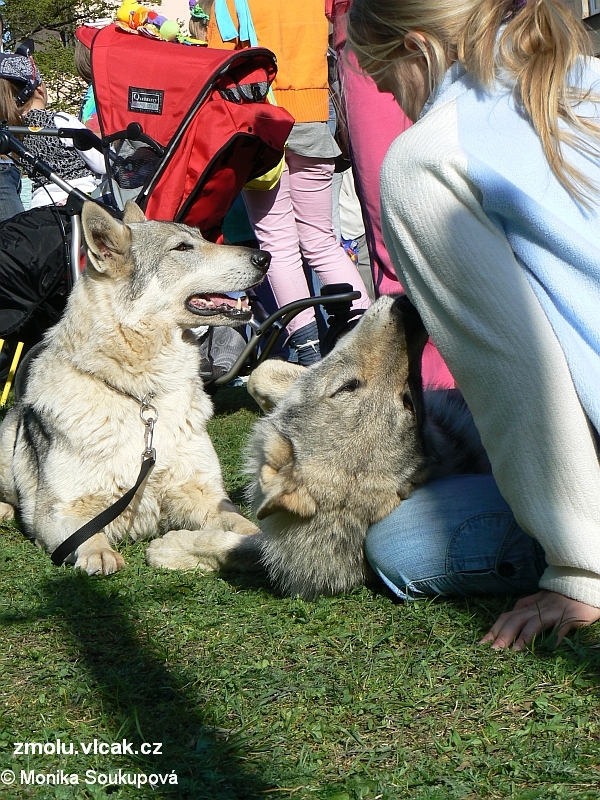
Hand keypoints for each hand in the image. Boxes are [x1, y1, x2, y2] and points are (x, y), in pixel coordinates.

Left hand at [480, 590, 599, 650]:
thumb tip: (508, 615)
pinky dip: (555, 637)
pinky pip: (561, 627)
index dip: (494, 629)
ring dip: (524, 636)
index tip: (483, 644)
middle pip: (516, 620)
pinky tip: (550, 647)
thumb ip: (524, 607)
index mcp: (529, 605)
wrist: (583, 589)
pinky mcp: (570, 617)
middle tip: (494, 651)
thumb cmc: (559, 599)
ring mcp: (554, 612)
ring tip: (515, 651)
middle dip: (503, 635)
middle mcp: (538, 607)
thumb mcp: (538, 601)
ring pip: (535, 622)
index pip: (507, 616)